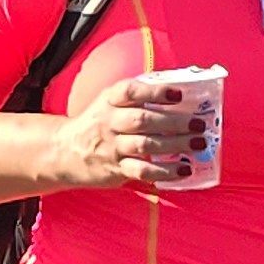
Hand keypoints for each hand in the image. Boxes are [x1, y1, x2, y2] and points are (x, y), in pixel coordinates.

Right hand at [49, 80, 211, 193]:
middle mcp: (109, 122)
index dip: (155, 92)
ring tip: (198, 144)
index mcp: (109, 100)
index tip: (179, 95)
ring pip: (146, 145)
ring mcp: (112, 147)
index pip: (131, 91)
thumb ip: (138, 97)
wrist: (64, 151)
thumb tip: (182, 92)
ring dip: (176, 145)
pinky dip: (165, 172)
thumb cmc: (97, 122)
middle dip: (175, 122)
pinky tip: (184, 169)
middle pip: (143, 120)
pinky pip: (142, 171)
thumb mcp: (109, 102)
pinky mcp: (116, 169)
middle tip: (199, 124)